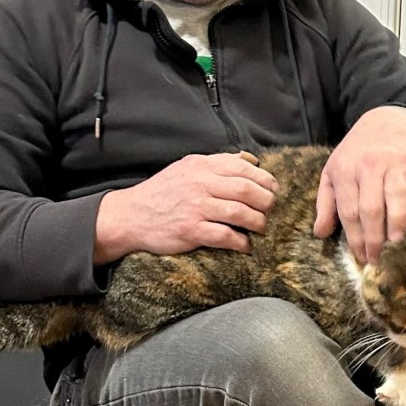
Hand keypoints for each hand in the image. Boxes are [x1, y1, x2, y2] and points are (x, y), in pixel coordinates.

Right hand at [93, 151, 278, 263]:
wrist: (131, 216)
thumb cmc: (163, 193)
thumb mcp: (187, 168)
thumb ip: (218, 163)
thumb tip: (251, 159)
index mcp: (200, 165)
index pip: (242, 168)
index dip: (264, 179)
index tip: (274, 189)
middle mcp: (199, 183)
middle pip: (245, 189)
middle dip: (266, 201)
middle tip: (272, 210)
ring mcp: (195, 207)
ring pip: (239, 212)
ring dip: (257, 222)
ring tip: (262, 227)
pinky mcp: (190, 231)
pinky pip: (224, 236)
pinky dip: (240, 242)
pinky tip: (245, 245)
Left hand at [314, 106, 405, 265]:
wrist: (386, 120)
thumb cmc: (357, 154)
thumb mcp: (333, 173)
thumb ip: (325, 203)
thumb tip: (320, 233)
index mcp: (345, 172)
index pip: (349, 212)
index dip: (354, 238)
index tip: (360, 258)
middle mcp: (369, 167)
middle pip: (370, 209)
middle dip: (373, 238)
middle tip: (377, 259)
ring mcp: (394, 163)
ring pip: (395, 197)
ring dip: (396, 222)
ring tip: (396, 244)